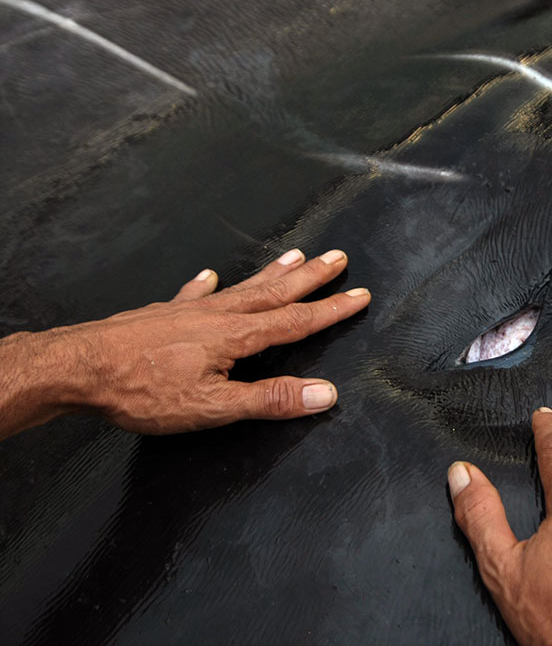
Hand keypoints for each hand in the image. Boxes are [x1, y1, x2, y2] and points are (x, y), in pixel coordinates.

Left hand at [0, 248, 369, 438]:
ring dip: (272, 273)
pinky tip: (209, 276)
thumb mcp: (214, 407)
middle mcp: (219, 315)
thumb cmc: (144, 391)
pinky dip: (206, 285)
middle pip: (275, 293)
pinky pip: (193, 294)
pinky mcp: (161, 314)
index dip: (331, 311)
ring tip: (295, 256)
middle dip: (311, 278)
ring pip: (242, 287)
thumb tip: (325, 394)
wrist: (78, 368)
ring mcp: (189, 311)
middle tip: (338, 258)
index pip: (296, 322)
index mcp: (237, 337)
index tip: (360, 296)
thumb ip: (271, 399)